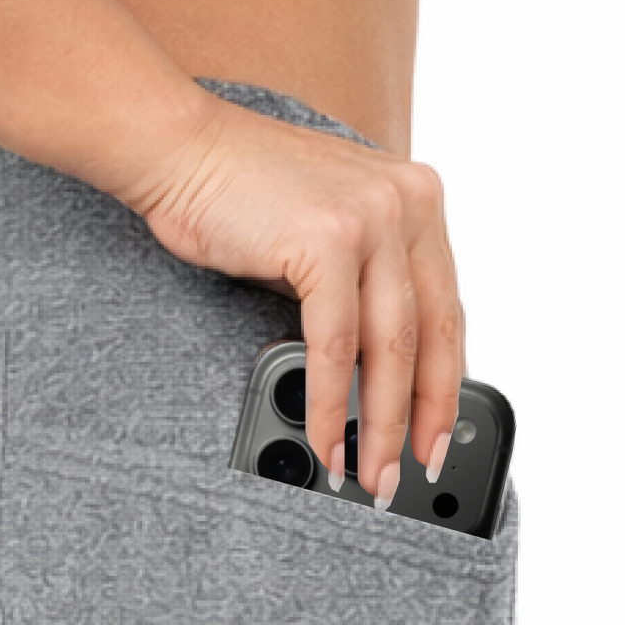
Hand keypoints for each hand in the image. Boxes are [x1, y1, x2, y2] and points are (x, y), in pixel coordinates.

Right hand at [121, 98, 465, 507]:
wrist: (179, 151)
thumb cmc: (236, 195)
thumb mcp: (322, 235)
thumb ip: (358, 286)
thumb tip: (369, 373)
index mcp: (415, 201)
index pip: (445, 311)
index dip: (445, 384)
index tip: (436, 435)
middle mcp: (406, 204)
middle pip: (431, 336)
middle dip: (422, 418)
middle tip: (411, 473)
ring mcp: (372, 219)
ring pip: (391, 349)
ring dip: (381, 425)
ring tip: (368, 474)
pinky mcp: (329, 241)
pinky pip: (336, 347)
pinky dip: (333, 405)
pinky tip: (328, 441)